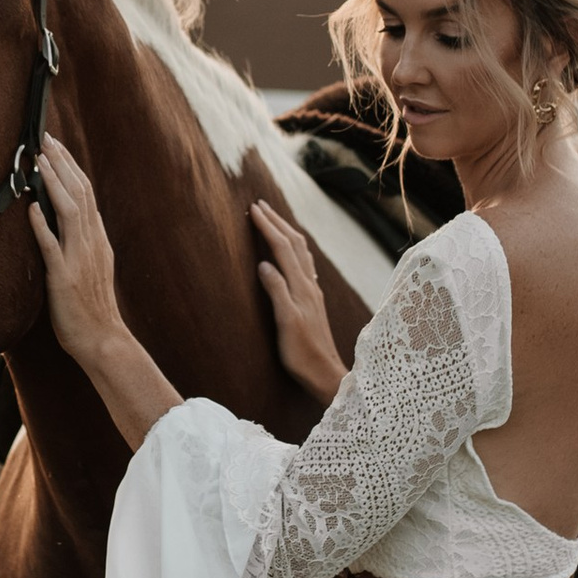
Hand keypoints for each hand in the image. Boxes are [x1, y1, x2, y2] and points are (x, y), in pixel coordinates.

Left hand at [31, 137, 182, 449]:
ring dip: (54, 183)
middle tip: (45, 138)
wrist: (104, 340)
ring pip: (70, 212)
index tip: (56, 145)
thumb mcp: (92, 267)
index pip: (86, 194)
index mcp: (97, 239)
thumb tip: (68, 218)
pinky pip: (53, 247)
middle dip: (62, 164)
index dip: (70, 167)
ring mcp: (79, 259)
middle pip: (79, 194)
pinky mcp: (65, 278)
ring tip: (39, 160)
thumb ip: (83, 241)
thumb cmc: (92, 308)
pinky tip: (31, 207)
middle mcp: (91, 243)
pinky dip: (43, 226)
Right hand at [253, 197, 345, 401]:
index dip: (268, 226)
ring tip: (275, 219)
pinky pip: (304, 264)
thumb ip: (276, 291)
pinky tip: (294, 252)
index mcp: (300, 286)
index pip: (282, 248)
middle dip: (277, 221)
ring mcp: (313, 291)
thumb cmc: (301, 352)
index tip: (253, 208)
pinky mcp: (313, 300)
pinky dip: (295, 248)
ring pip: (301, 252)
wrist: (325, 372)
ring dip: (287, 231)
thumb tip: (263, 262)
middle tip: (260, 204)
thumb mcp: (285, 322)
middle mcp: (309, 284)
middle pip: (294, 243)